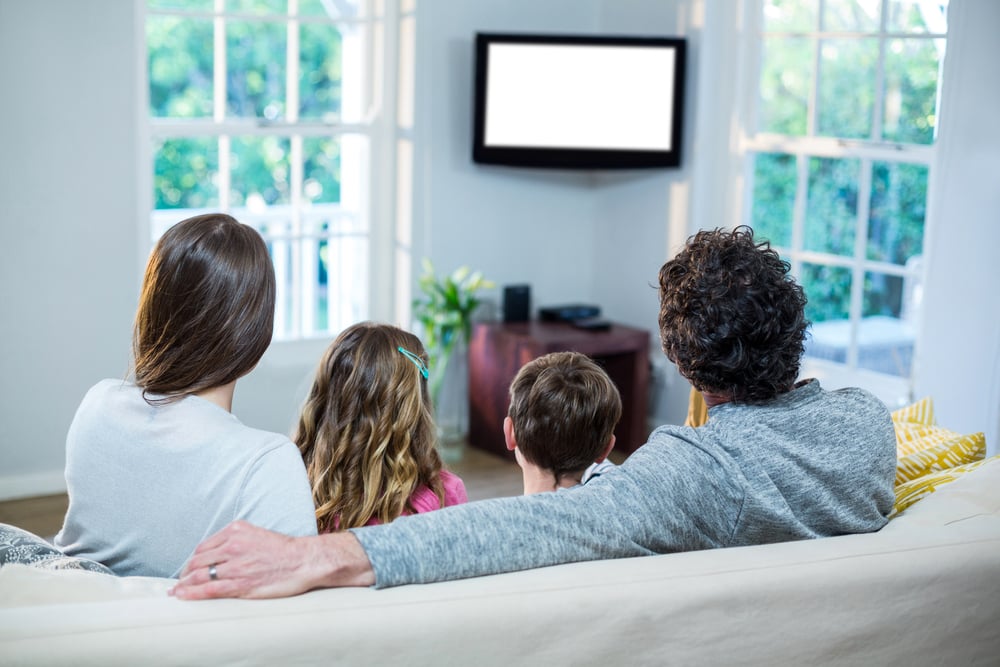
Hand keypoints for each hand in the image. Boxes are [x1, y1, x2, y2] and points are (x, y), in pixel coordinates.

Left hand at [169, 521, 373, 599]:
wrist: (303, 560)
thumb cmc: (284, 550)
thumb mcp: (257, 534)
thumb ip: (238, 541)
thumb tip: (222, 553)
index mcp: (236, 531)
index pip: (204, 546)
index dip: (194, 559)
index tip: (190, 567)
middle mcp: (232, 546)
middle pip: (199, 560)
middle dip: (187, 572)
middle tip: (180, 582)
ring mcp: (235, 565)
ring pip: (200, 575)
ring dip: (184, 585)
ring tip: (177, 591)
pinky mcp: (240, 583)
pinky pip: (209, 589)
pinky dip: (192, 593)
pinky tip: (183, 596)